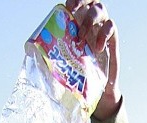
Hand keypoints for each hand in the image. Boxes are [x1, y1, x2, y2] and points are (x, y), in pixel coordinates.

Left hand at [66, 0, 120, 119]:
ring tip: (82, 36)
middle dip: (81, 1)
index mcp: (78, 23)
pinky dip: (104, 33)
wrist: (102, 90)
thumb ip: (54, 57)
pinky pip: (110, 26)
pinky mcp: (112, 38)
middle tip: (72, 11)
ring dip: (90, 19)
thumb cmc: (82, 75)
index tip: (66, 8)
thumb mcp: (66, 64)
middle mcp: (91, 22)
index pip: (76, 3)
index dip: (72, 0)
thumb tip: (33, 58)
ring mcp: (102, 29)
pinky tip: (98, 47)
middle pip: (89, 0)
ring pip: (100, 9)